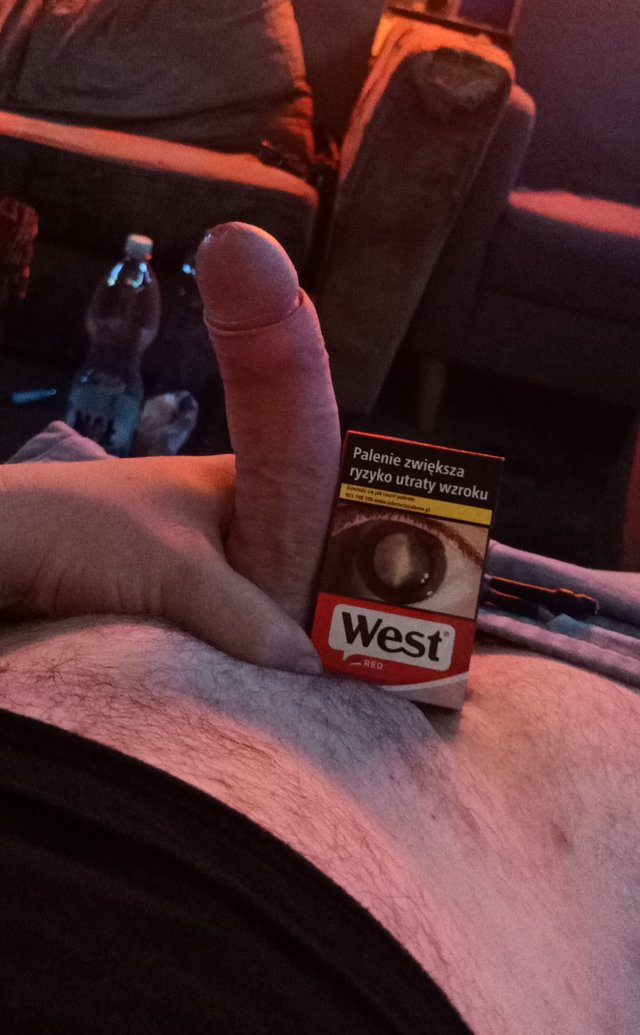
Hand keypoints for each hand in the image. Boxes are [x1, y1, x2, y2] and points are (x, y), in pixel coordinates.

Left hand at [0, 224, 341, 672]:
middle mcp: (225, 514)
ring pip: (264, 592)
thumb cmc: (94, 532)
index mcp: (242, 480)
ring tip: (343, 670)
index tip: (401, 588)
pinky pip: (227, 621)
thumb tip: (319, 668)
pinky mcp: (165, 593)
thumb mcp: (183, 573)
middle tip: (381, 647)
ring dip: (289, 629)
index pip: (324, 501)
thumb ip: (254, 620)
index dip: (364, 540)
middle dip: (332, 598)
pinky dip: (249, 646)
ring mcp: (194, 555)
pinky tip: (276, 679)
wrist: (3, 548)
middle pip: (299, 555)